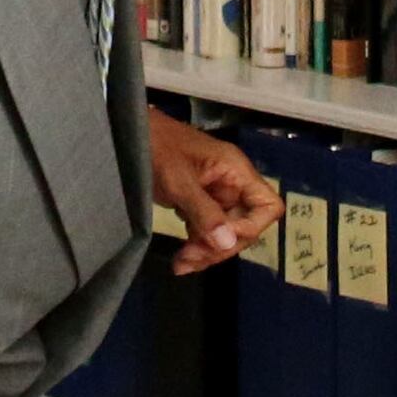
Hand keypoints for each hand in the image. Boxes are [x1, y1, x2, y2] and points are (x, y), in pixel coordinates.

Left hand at [145, 110, 277, 275]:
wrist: (129, 132)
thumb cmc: (156, 147)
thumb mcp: (178, 181)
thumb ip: (204, 211)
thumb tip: (227, 243)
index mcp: (236, 171)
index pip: (268, 206)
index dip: (251, 228)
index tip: (221, 239)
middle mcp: (233, 184)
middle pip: (245, 225)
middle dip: (221, 246)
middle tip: (189, 258)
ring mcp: (216, 194)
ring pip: (225, 232)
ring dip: (207, 252)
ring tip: (181, 264)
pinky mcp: (199, 202)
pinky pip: (207, 230)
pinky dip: (196, 247)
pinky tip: (180, 259)